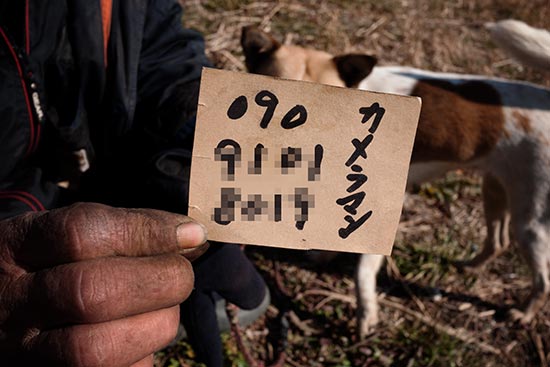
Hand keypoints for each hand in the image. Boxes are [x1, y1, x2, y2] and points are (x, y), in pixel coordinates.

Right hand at [0, 202, 206, 365]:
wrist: (1, 313)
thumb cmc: (48, 266)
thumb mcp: (62, 236)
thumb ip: (121, 230)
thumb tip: (192, 238)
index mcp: (16, 249)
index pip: (81, 233)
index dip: (146, 232)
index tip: (192, 233)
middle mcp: (13, 303)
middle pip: (94, 293)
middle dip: (160, 280)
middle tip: (181, 274)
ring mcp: (25, 353)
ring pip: (99, 348)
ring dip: (157, 323)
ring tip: (164, 306)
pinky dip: (144, 354)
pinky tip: (143, 334)